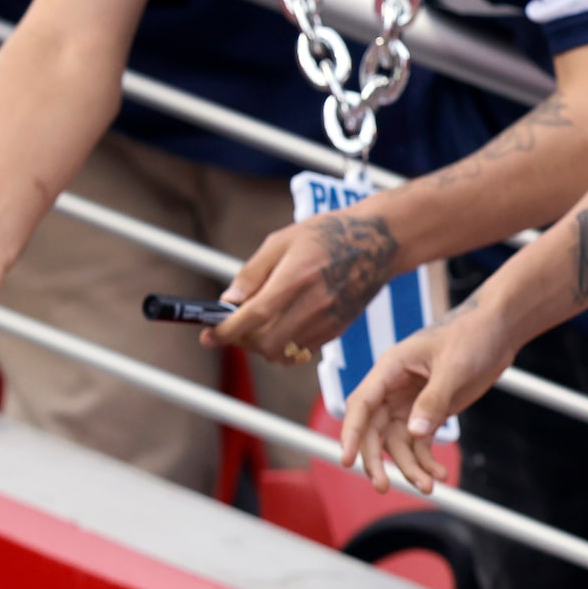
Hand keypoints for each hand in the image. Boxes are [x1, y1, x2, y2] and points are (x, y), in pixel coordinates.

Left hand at [214, 208, 399, 362]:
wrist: (377, 243)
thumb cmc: (327, 236)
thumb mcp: (282, 241)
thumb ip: (253, 272)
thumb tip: (228, 300)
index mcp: (295, 277)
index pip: (253, 317)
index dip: (226, 331)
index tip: (209, 336)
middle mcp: (313, 303)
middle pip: (265, 342)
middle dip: (242, 341)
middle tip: (233, 328)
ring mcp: (327, 320)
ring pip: (282, 352)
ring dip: (262, 346)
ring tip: (257, 327)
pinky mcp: (337, 329)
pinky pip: (301, 351)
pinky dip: (283, 346)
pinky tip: (281, 327)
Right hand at [338, 298, 510, 492]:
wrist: (498, 329)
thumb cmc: (471, 334)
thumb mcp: (453, 366)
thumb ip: (433, 400)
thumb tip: (414, 433)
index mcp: (390, 369)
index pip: (361, 405)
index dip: (351, 433)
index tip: (347, 460)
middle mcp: (394, 388)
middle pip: (374, 431)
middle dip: (376, 460)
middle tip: (382, 487)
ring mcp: (411, 402)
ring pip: (398, 442)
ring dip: (409, 466)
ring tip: (427, 487)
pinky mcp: (430, 413)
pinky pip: (421, 443)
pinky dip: (427, 461)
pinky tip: (440, 475)